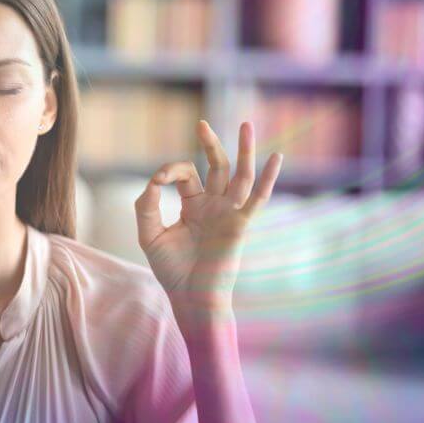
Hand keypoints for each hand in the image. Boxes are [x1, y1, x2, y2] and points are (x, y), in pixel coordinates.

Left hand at [134, 120, 282, 317]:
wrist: (191, 298)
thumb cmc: (171, 270)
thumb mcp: (150, 235)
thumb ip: (146, 207)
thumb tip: (154, 181)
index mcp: (194, 206)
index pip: (185, 175)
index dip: (169, 171)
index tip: (157, 181)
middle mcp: (214, 206)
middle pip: (217, 167)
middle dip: (210, 145)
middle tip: (202, 124)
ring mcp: (229, 214)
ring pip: (240, 175)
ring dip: (244, 150)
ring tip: (247, 124)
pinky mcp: (240, 225)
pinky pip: (257, 198)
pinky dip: (268, 178)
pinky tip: (276, 158)